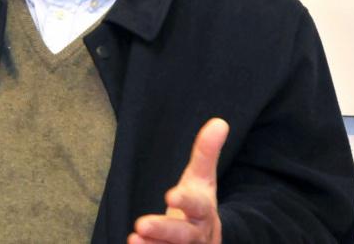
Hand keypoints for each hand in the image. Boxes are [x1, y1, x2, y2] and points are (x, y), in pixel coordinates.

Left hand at [128, 118, 228, 243]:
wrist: (207, 242)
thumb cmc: (198, 206)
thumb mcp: (202, 179)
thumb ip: (206, 153)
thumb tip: (219, 121)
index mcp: (203, 212)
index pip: (197, 206)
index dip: (185, 201)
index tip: (170, 195)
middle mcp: (197, 236)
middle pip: (183, 236)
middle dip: (163, 230)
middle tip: (140, 224)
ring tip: (133, 239)